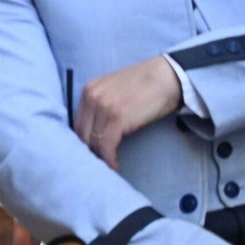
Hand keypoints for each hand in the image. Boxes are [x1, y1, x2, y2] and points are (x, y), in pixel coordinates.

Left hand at [75, 55, 182, 170]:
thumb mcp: (114, 92)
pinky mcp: (117, 117)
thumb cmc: (145, 86)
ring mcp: (103, 106)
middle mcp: (91, 97)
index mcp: (88, 90)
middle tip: (97, 164)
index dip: (82, 141)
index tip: (89, 153)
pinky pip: (106, 145)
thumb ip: (101, 106)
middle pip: (81, 133)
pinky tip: (116, 166)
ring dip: (100, 158)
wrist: (167, 77)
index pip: (77, 122)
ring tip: (107, 168)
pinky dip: (110, 159)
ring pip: (93, 141)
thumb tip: (95, 132)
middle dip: (88, 151)